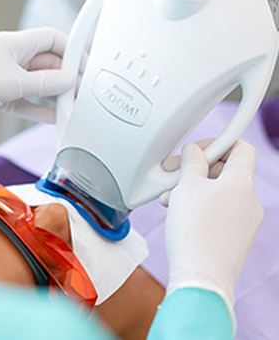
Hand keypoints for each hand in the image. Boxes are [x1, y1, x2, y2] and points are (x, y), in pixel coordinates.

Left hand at [0, 28, 74, 145]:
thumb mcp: (12, 83)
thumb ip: (44, 84)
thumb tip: (68, 81)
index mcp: (14, 45)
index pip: (52, 40)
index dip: (71, 52)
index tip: (84, 70)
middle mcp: (9, 58)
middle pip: (46, 64)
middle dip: (63, 79)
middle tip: (79, 95)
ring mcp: (2, 77)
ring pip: (35, 85)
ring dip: (51, 97)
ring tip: (69, 110)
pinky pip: (23, 101)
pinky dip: (36, 109)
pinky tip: (51, 119)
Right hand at [164, 141, 262, 320]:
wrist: (201, 277)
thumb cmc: (195, 232)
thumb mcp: (186, 187)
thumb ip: (192, 163)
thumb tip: (195, 152)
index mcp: (241, 183)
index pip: (240, 147)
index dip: (217, 143)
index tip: (196, 150)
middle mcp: (249, 201)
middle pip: (226, 171)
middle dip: (198, 170)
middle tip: (175, 175)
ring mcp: (244, 221)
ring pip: (219, 193)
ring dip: (194, 190)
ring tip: (171, 199)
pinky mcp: (235, 238)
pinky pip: (219, 212)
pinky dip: (200, 208)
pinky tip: (180, 216)